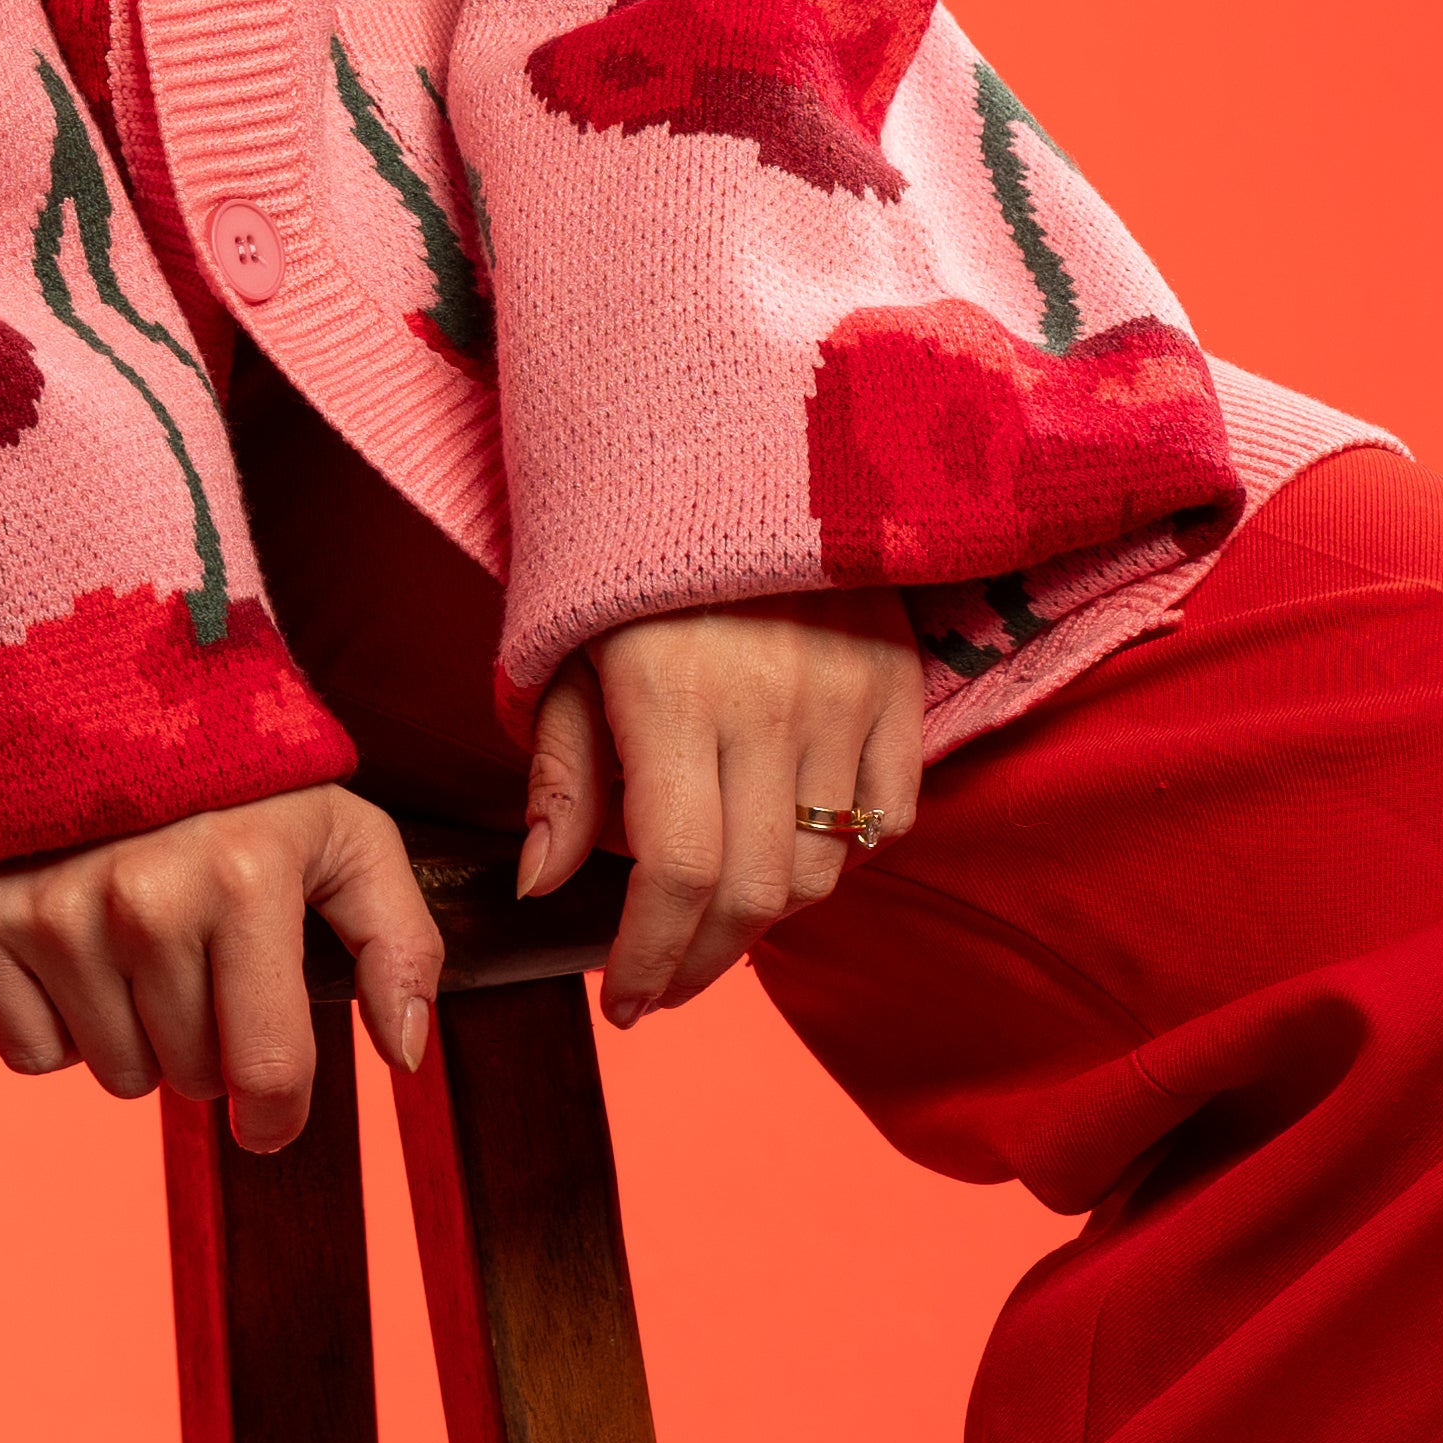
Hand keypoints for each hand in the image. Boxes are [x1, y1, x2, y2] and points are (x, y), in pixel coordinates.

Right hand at [0, 785, 443, 1150]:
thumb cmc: (237, 775)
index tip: (272, 1111)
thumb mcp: (344, 834)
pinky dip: (57, 1021)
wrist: (95, 685)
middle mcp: (144, 899)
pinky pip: (32, 1054)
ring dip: (136, 1032)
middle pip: (189, 1079)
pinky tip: (76, 947)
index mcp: (245, 879)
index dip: (278, 1115)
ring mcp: (54, 907)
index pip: (267, 1072)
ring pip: (115, 1072)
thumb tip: (402, 1051)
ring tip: (139, 942)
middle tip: (200, 961)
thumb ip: (399, 940)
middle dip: (206, 1044)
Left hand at [521, 592, 925, 1019]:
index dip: (652, 957)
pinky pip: (892, 816)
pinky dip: (848, 854)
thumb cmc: (621, 558)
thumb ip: (559, 775)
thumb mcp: (562, 652)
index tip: (624, 1000)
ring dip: (767, 914)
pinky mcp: (901, 679)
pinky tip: (791, 849)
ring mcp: (849, 693)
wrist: (721, 442)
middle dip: (702, 961)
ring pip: (827, 866)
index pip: (680, 874)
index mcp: (674, 695)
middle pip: (757, 891)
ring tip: (715, 912)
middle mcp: (773, 702)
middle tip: (661, 985)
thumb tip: (542, 889)